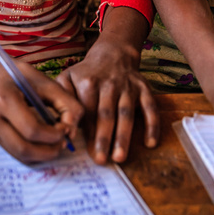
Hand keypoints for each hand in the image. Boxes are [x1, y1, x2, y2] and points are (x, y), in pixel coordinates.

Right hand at [0, 62, 82, 163]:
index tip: (65, 129)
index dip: (53, 135)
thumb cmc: (20, 76)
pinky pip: (15, 152)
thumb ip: (66, 103)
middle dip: (48, 151)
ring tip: (55, 145)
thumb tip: (71, 132)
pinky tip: (43, 144)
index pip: (32, 129)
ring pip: (19, 155)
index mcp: (4, 99)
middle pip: (23, 148)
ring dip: (41, 155)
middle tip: (63, 143)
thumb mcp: (46, 82)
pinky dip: (33, 153)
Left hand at [57, 37, 158, 164]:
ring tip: (120, 157)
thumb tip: (61, 123)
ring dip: (123, 136)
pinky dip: (152, 125)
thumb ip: (62, 98)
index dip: (86, 132)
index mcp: (88, 83)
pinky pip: (150, 108)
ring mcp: (128, 87)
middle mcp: (109, 85)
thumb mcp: (68, 77)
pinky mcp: (144, 88)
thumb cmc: (86, 73)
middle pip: (106, 115)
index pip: (87, 112)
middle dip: (103, 138)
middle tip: (101, 160)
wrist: (113, 54)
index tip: (85, 152)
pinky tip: (150, 144)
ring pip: (126, 114)